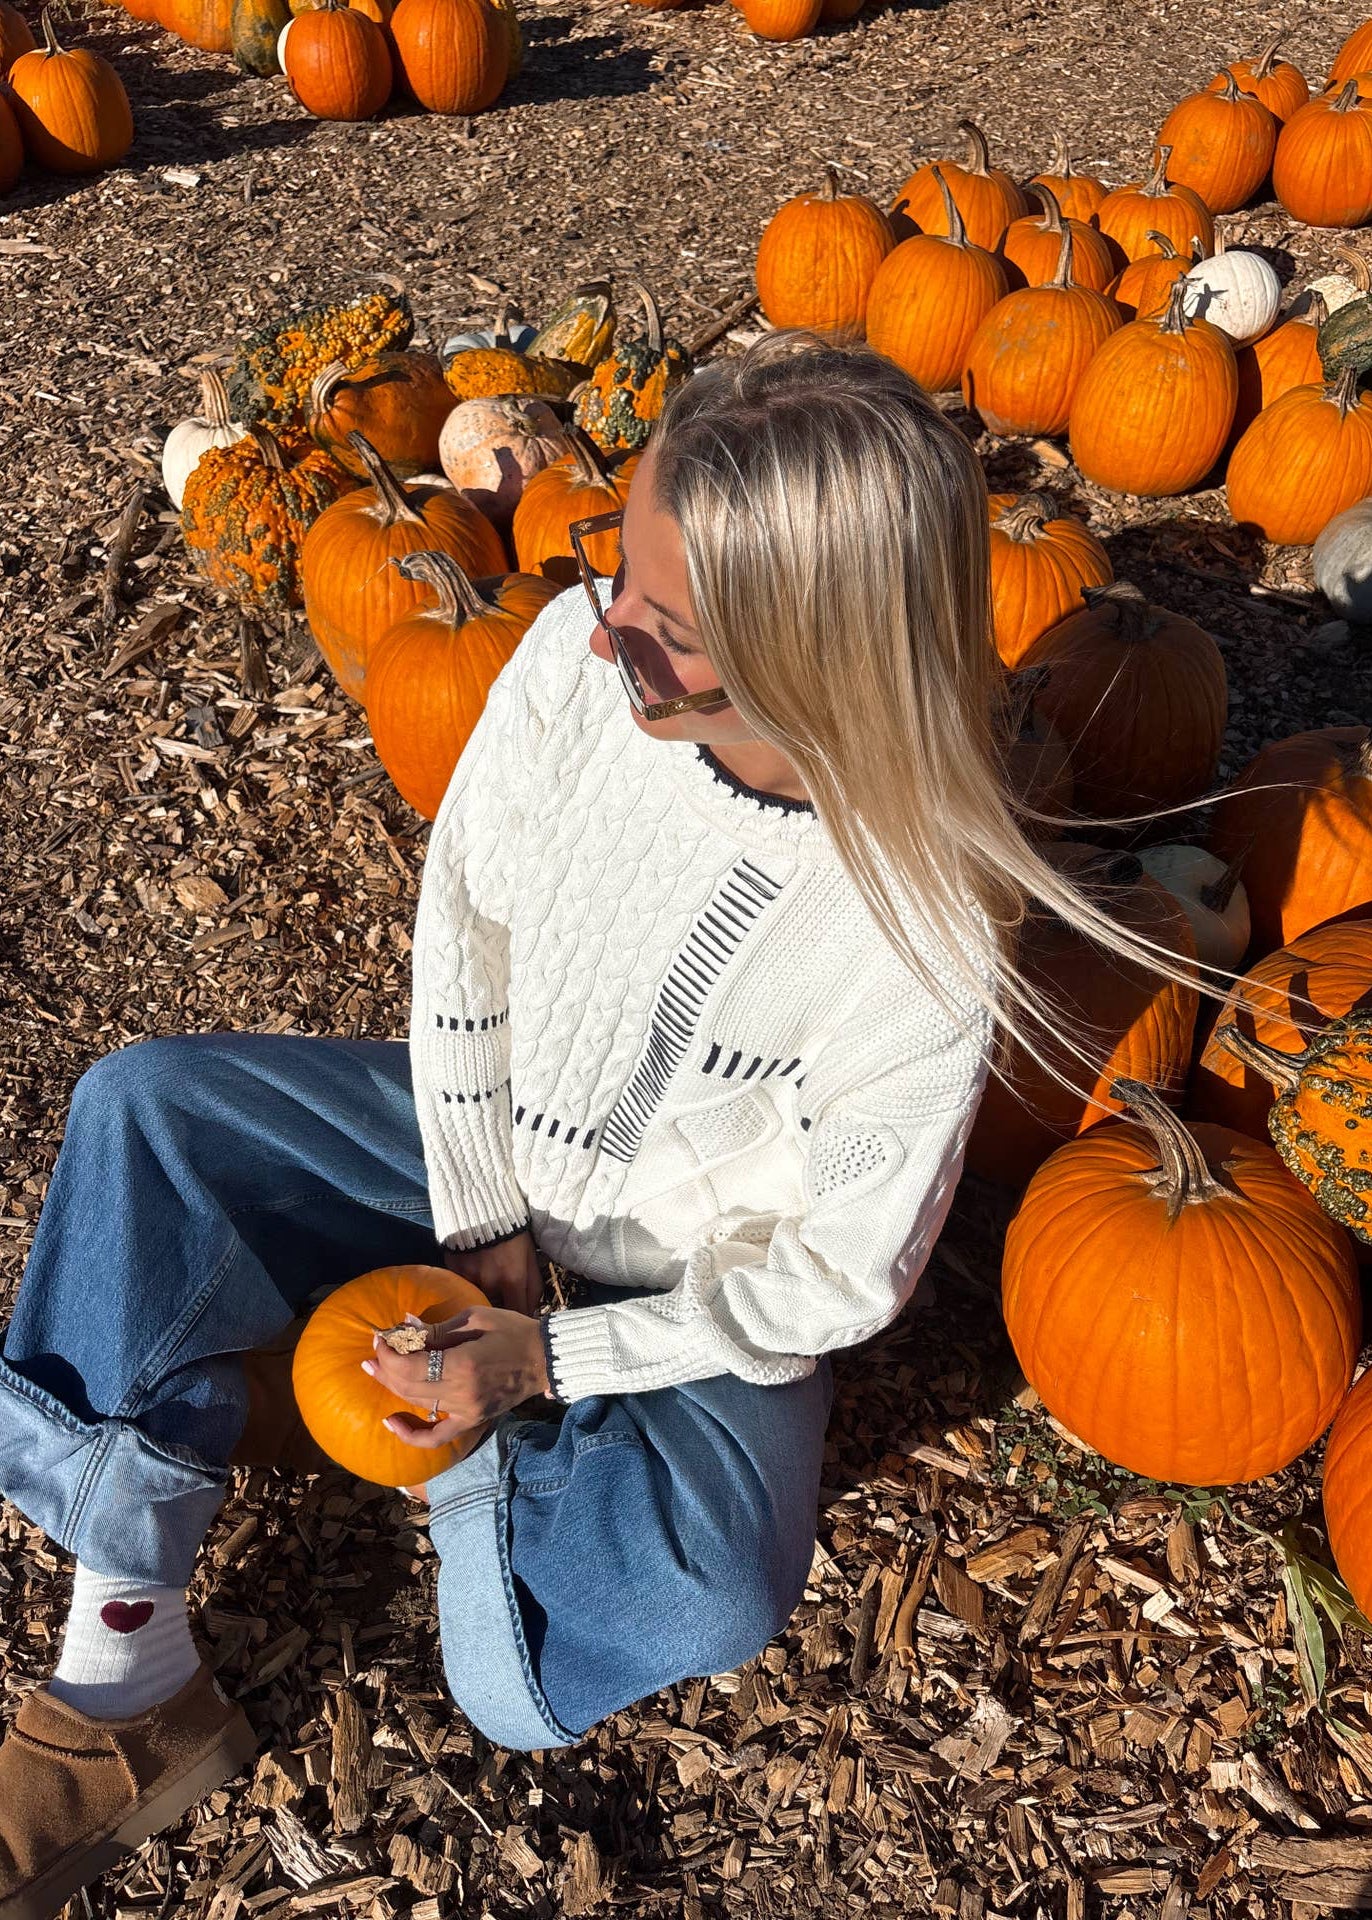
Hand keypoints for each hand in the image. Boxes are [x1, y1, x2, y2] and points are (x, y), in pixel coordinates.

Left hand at [362, 1305, 551, 1451]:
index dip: (388, 1352)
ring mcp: (466, 1411)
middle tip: (371, 1352)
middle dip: (384, 1367)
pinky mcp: (472, 1420)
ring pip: (417, 1405)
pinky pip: (438, 1436)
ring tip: (375, 1371)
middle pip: (407, 1385)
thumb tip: (405, 1324)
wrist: (546, 1359)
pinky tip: (392, 1422)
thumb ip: (438, 1328)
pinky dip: (412, 1434)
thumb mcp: (476, 1318)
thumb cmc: (513, 1331)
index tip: (380, 1337)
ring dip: (392, 1388)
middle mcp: (461, 1392)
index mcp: (462, 1364)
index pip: (409, 1364)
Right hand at [441, 1229, 542, 1317]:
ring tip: (486, 1287)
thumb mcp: (530, 1256)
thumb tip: (532, 1312)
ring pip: (478, 1300)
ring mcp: (470, 1278)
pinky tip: (473, 1274)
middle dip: (500, 1309)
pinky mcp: (454, 1271)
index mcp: (514, 1278)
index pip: (518, 1312)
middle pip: (497, 1310)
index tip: (518, 1320)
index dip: (519, 1318)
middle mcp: (491, 1282)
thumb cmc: (513, 1233)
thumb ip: (533, 1286)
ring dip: (484, 1297)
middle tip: (502, 1303)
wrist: (482, 1206)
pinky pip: (462, 1287)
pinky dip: (468, 1285)